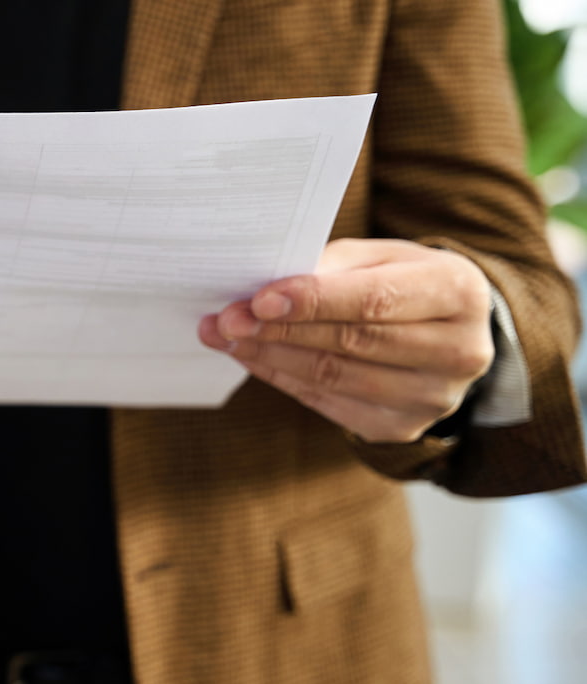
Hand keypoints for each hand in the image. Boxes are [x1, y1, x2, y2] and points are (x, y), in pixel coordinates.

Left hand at [198, 238, 494, 442]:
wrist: (445, 332)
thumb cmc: (403, 282)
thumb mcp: (380, 257)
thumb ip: (331, 267)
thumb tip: (262, 293)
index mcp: (459, 292)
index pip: (376, 300)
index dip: (314, 302)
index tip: (259, 300)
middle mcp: (459, 350)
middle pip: (351, 342)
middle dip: (279, 330)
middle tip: (226, 319)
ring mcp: (433, 397)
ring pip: (333, 376)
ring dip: (270, 356)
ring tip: (225, 337)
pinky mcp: (401, 426)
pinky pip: (326, 402)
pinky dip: (281, 377)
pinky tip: (251, 357)